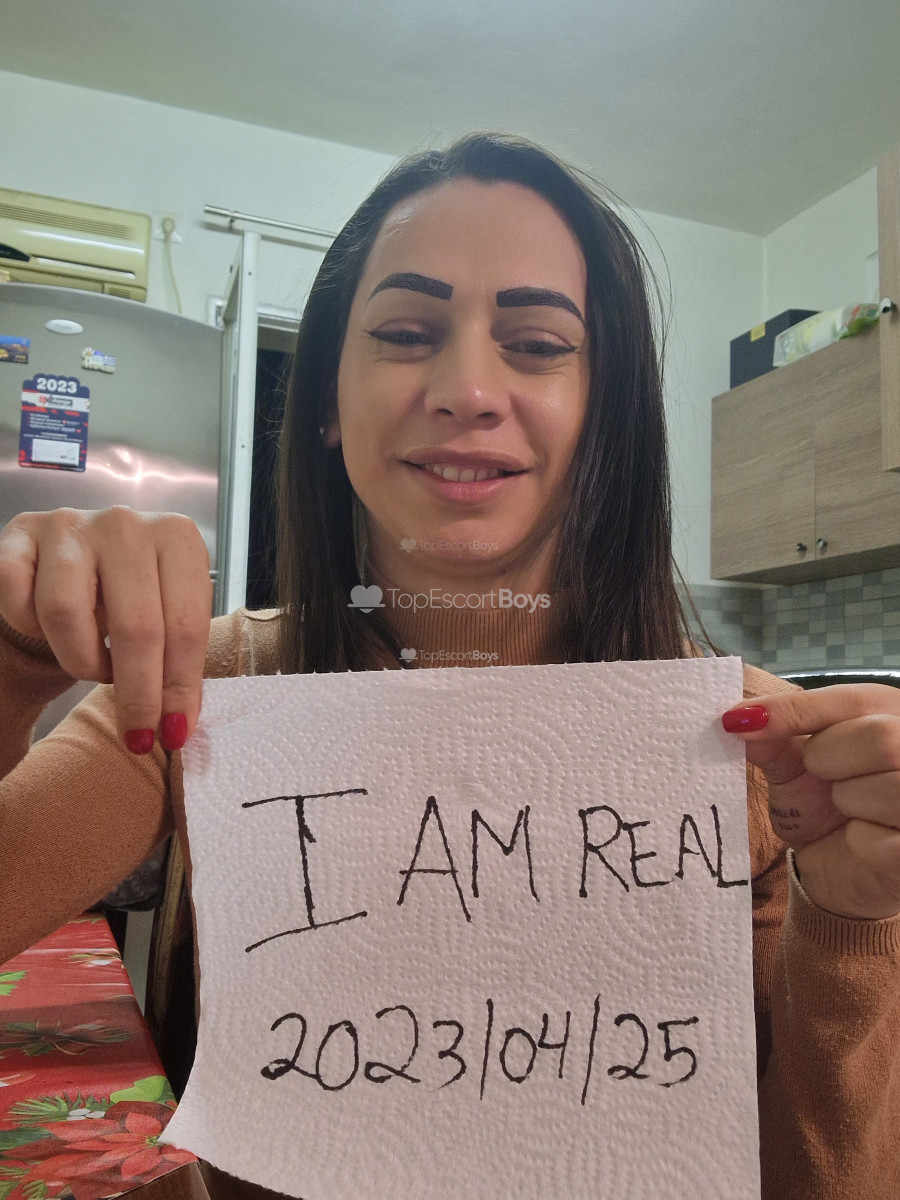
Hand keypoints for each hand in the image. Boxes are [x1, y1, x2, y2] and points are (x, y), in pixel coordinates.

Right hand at [0, 507, 211, 753]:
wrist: (62, 572)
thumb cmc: (123, 600)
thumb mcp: (163, 621)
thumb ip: (176, 666)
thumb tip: (178, 727)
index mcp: (178, 538)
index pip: (186, 623)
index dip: (180, 685)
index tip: (173, 731)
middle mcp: (126, 524)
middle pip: (136, 625)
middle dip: (137, 692)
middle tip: (136, 733)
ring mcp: (70, 525)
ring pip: (66, 612)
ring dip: (81, 659)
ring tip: (92, 667)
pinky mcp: (19, 534)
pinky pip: (19, 599)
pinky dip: (33, 630)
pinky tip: (48, 633)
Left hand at [723, 685, 899, 919]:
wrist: (842, 873)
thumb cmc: (824, 808)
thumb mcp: (793, 766)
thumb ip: (773, 738)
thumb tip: (738, 718)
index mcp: (893, 715)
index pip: (853, 700)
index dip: (795, 710)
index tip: (739, 720)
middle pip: (879, 738)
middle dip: (828, 760)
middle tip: (822, 779)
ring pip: (887, 786)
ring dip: (847, 803)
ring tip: (847, 812)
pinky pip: (881, 839)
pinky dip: (859, 842)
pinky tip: (861, 842)